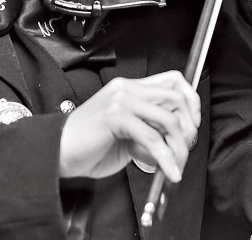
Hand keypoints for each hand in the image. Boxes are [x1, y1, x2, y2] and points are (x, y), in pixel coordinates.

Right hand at [58, 71, 199, 182]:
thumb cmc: (88, 146)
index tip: (193, 124)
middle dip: (189, 127)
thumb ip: (149, 130)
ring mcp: (121, 101)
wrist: (58, 152)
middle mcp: (126, 89)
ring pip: (168, 119)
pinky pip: (153, 139)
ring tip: (176, 165)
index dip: (190, 100)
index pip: (172, 81)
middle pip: (176, 97)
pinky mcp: (115, 117)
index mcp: (128, 88)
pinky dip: (166, 158)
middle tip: (186, 149)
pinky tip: (168, 171)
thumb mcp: (127, 134)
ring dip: (179, 148)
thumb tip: (175, 141)